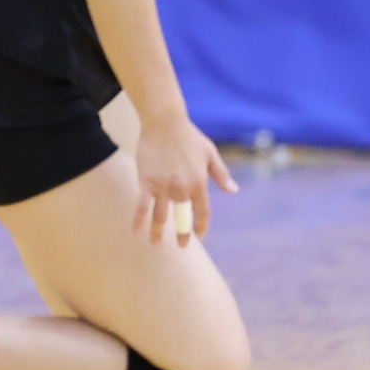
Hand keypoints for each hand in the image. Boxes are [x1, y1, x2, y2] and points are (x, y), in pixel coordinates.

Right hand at [133, 114, 236, 246]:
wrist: (165, 123)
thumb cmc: (189, 137)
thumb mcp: (210, 154)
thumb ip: (220, 174)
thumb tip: (233, 190)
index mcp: (200, 184)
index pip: (203, 212)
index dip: (201, 226)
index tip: (199, 235)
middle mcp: (182, 189)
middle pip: (182, 218)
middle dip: (181, 234)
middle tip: (181, 246)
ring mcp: (163, 188)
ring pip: (160, 216)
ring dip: (158, 232)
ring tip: (156, 244)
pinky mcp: (146, 183)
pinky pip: (142, 206)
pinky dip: (139, 220)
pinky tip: (136, 231)